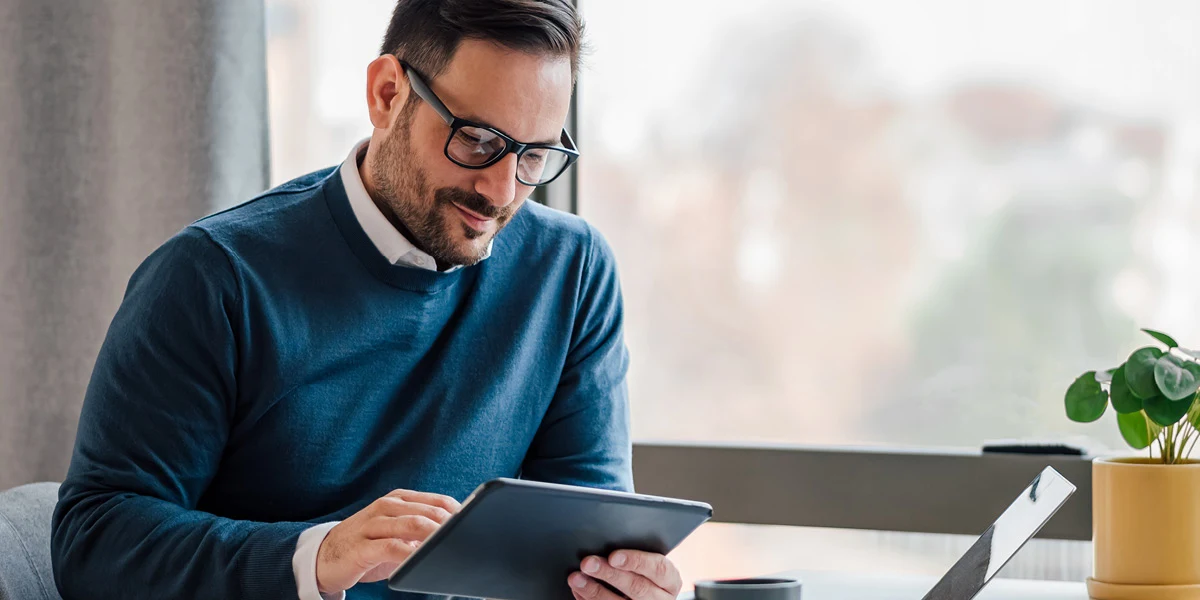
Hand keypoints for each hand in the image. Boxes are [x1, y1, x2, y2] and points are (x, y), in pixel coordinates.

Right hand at [315, 489, 460, 594]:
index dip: (459, 513)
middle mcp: (386, 506)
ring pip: (411, 524)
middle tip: (468, 538)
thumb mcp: (396, 532)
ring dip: (434, 536)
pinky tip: (422, 559)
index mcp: (398, 499)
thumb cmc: (367, 546)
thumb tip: (455, 537)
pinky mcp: (362, 546)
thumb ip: (421, 531)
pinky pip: (391, 547)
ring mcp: (373, 524)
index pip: (437, 500)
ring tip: (451, 546)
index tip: (475, 525)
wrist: (324, 557)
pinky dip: (410, 553)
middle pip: (428, 512)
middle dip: (450, 525)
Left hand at [568, 550, 682, 599]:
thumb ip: (637, 555)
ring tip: (576, 578)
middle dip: (609, 574)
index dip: (636, 561)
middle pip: (637, 587)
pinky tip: (579, 591)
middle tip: (588, 563)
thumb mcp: (651, 564)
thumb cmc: (647, 574)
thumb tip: (608, 542)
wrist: (650, 597)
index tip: (614, 556)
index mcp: (670, 580)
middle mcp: (661, 598)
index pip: (658, 569)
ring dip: (594, 591)